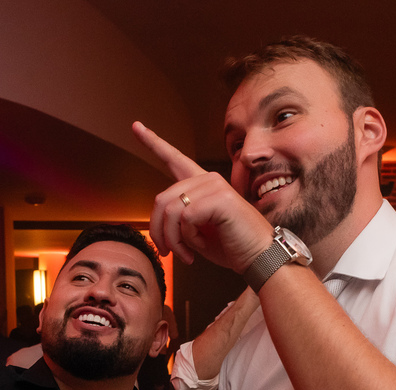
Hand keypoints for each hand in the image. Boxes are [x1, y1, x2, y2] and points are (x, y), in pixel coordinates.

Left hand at [133, 122, 275, 271]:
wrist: (259, 257)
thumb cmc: (231, 246)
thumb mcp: (196, 231)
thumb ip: (177, 219)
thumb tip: (157, 224)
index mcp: (202, 184)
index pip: (174, 159)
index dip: (153, 142)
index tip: (136, 126)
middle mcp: (208, 179)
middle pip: (161, 199)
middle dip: (158, 231)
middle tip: (166, 253)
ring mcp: (215, 186)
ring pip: (171, 211)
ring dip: (172, 240)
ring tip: (184, 255)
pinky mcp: (220, 198)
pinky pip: (185, 218)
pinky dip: (187, 239)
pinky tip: (199, 247)